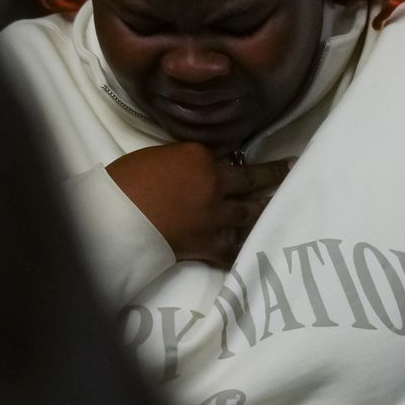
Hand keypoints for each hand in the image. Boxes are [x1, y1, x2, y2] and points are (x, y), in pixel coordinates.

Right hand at [107, 143, 293, 267]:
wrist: (113, 217)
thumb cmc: (125, 181)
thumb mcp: (158, 156)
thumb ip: (185, 162)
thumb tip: (197, 171)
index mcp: (200, 156)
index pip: (228, 156)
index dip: (245, 158)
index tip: (260, 156)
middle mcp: (214, 183)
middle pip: (249, 180)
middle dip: (272, 177)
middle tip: (291, 172)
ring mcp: (213, 215)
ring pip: (247, 213)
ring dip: (264, 209)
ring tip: (278, 206)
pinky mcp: (206, 244)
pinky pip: (232, 247)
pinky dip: (243, 247)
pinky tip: (255, 248)